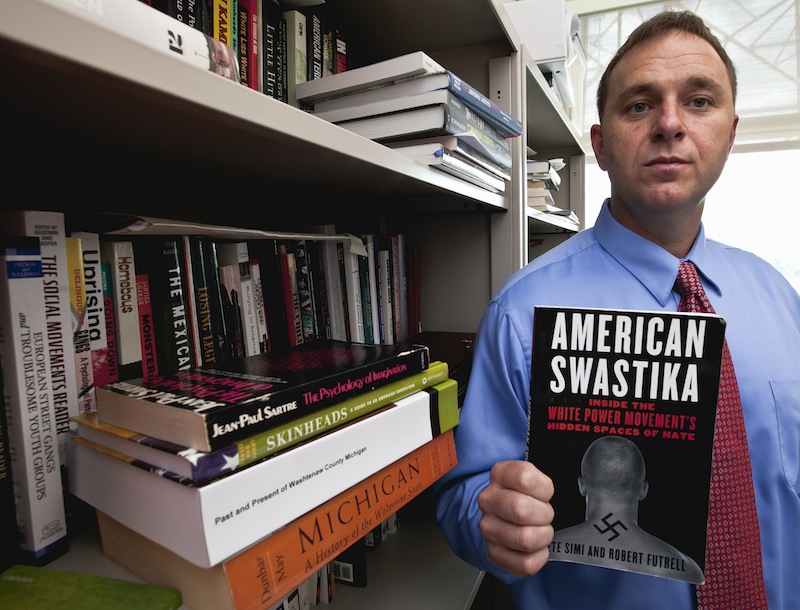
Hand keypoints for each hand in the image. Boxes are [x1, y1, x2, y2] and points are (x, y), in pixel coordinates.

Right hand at [477, 460, 554, 575]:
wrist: (508, 518)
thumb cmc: (528, 497)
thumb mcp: (535, 479)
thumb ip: (548, 480)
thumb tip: (573, 490)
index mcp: (499, 474)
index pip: (525, 478)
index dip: (545, 489)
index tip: (546, 494)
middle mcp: (488, 500)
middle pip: (521, 509)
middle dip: (544, 515)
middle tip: (545, 515)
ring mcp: (488, 528)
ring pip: (525, 539)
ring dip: (542, 537)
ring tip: (541, 531)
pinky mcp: (494, 553)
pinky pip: (526, 563)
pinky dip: (539, 557)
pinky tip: (536, 548)